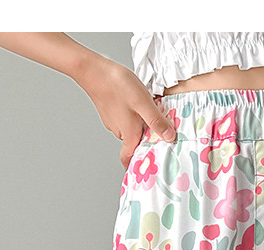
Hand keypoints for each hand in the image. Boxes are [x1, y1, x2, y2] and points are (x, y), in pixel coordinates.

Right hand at [75, 54, 175, 168]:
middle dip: (146, 138)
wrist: (94, 70)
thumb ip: (156, 121)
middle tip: (160, 129)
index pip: (129, 159)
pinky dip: (132, 114)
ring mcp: (113, 122)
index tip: (147, 164)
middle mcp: (120, 131)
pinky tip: (136, 102)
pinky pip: (124, 118)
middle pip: (134, 143)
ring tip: (149, 111)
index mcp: (129, 134)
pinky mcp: (110, 112)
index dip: (137, 164)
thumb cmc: (117, 85)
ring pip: (130, 129)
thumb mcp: (143, 103)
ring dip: (140, 124)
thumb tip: (169, 137)